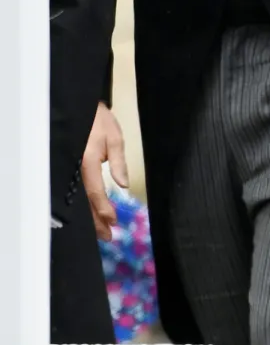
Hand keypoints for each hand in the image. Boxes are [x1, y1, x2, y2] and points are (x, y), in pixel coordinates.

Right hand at [82, 103, 128, 240]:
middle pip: (86, 200)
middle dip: (96, 220)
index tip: (113, 222)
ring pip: (80, 198)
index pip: (95, 191)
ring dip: (91, 216)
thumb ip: (118, 162)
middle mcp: (77, 169)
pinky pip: (78, 191)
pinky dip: (85, 205)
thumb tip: (123, 185)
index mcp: (88, 161)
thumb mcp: (114, 138)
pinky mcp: (71, 169)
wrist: (79, 107)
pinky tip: (92, 215)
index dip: (104, 208)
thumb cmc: (99, 121)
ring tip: (101, 231)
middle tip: (107, 236)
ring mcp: (72, 170)